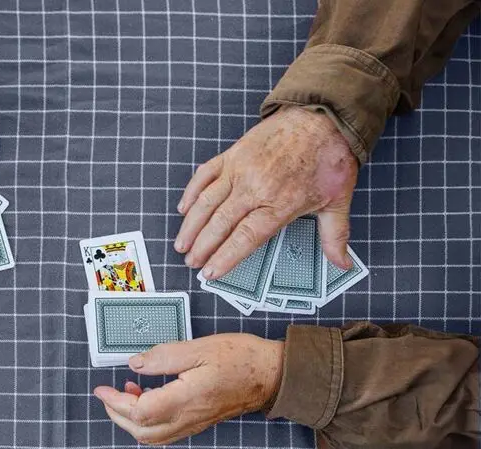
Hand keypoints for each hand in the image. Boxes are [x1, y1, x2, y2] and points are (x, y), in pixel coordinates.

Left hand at [94, 334, 283, 444]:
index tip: (102, 389)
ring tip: (127, 391)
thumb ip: (164, 356)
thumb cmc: (241, 358)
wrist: (271, 374)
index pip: (140, 412)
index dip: (116, 402)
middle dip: (117, 414)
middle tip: (107, 393)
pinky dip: (149, 420)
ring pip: (153, 437)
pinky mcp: (198, 421)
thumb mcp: (199, 347)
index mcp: (186, 398)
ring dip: (132, 420)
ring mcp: (194, 423)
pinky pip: (166, 431)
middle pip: (142, 432)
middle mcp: (188, 417)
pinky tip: (149, 396)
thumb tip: (135, 363)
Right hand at [175, 106, 357, 278]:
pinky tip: (184, 209)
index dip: (224, 257)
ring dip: (191, 226)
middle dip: (202, 247)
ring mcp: (240, 169)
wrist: (322, 118)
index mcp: (279, 204)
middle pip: (220, 223)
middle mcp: (255, 188)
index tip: (210, 272)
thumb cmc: (330, 158)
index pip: (245, 238)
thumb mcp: (338, 201)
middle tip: (191, 263)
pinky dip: (192, 192)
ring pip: (207, 202)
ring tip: (181, 244)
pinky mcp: (232, 155)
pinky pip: (205, 175)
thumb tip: (342, 264)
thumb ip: (335, 236)